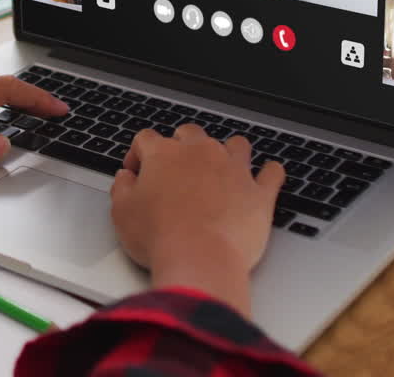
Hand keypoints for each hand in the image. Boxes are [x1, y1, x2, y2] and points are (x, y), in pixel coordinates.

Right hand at [111, 125, 284, 316]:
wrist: (199, 259)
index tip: (137, 170)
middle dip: (182, 145)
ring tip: (222, 167)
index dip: (138, 153)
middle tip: (177, 167)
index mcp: (164, 154)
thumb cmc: (159, 237)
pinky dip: (269, 173)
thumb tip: (125, 179)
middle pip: (191, 134)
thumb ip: (122, 188)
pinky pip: (272, 172)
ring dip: (228, 152)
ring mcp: (233, 169)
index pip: (146, 138)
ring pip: (235, 144)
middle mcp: (200, 153)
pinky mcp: (259, 192)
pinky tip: (267, 175)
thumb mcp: (122, 213)